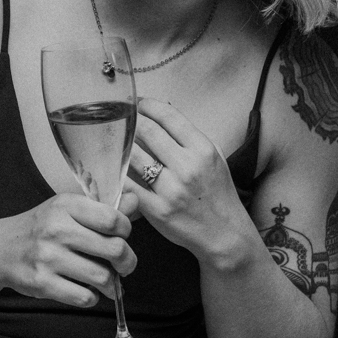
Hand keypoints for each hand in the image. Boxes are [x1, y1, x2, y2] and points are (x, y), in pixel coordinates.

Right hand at [0, 192, 136, 307]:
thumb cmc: (39, 229)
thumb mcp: (66, 210)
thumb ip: (103, 209)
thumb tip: (135, 201)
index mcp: (65, 205)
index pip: (114, 219)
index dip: (126, 232)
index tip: (121, 237)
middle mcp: (56, 229)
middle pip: (115, 249)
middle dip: (127, 262)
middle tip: (123, 265)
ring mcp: (48, 257)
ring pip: (102, 277)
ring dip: (110, 284)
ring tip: (106, 282)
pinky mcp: (42, 283)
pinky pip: (84, 297)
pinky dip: (91, 297)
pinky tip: (85, 290)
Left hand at [127, 97, 253, 259]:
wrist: (224, 233)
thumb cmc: (217, 193)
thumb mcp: (214, 158)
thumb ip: (189, 137)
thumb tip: (160, 113)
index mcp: (203, 150)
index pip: (168, 116)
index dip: (147, 105)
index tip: (137, 103)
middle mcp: (188, 167)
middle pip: (147, 131)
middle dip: (130, 120)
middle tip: (121, 118)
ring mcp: (171, 190)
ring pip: (133, 155)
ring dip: (120, 145)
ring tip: (114, 140)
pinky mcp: (157, 210)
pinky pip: (128, 185)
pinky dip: (118, 173)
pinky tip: (113, 166)